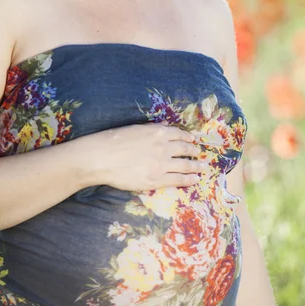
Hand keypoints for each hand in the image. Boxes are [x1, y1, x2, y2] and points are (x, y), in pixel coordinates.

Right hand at [87, 121, 204, 191]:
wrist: (102, 158)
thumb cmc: (114, 141)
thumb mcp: (136, 128)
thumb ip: (152, 128)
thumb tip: (165, 126)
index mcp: (158, 132)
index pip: (178, 134)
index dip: (187, 137)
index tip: (193, 140)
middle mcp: (163, 147)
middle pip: (185, 149)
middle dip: (194, 151)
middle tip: (199, 154)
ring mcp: (161, 164)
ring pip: (185, 165)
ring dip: (196, 166)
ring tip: (202, 167)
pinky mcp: (156, 180)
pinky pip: (178, 180)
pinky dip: (189, 179)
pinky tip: (195, 179)